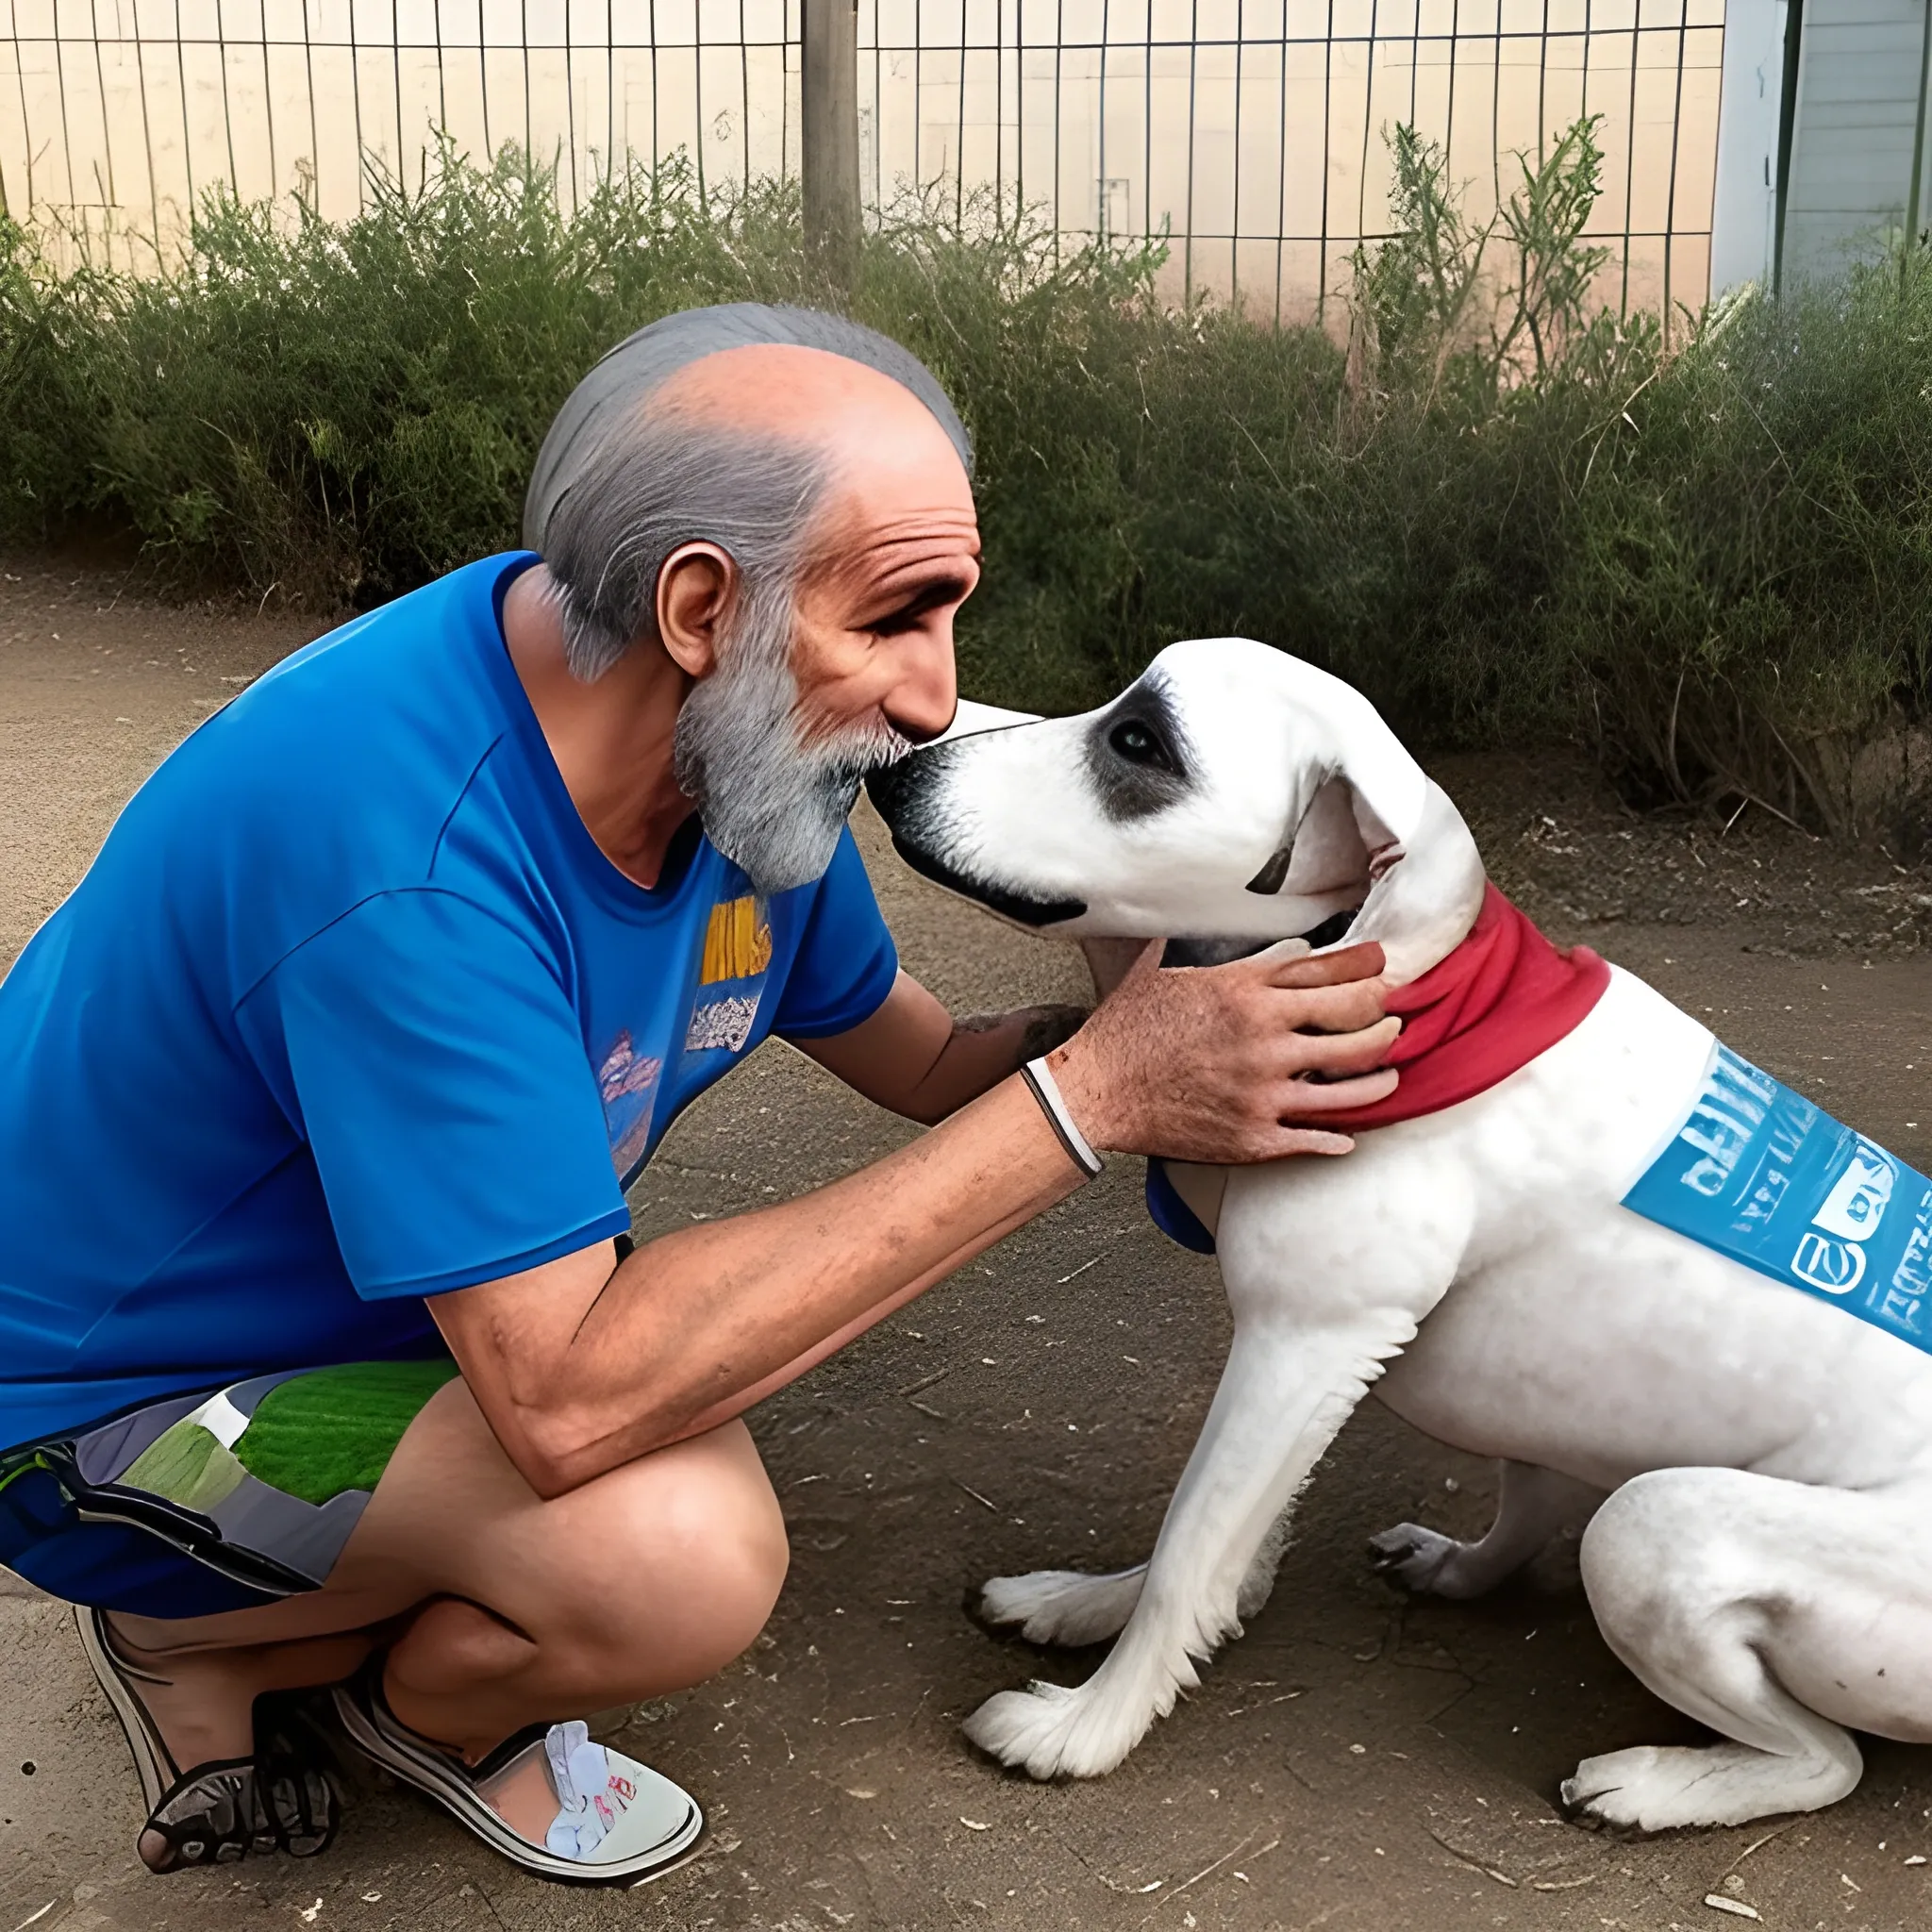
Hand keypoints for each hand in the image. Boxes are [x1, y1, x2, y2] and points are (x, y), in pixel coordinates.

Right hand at [1045, 939, 1398, 1161]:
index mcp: (1244, 992)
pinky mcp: (1254, 1135)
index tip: (1381, 965)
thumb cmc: (1123, 1033)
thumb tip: (1199, 930)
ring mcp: (1264, 1090)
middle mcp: (1263, 1038)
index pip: (1327, 971)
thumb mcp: (1160, 973)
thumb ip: (1194, 952)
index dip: (1365, 967)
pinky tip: (1349, 1135)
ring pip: (1351, 1085)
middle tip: (1392, 1020)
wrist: (1097, 1092)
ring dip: (1380, 1078)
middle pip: (1355, 1024)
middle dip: (1384, 1020)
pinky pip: (1317, 1137)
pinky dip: (1340, 1137)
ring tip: (1389, 1075)